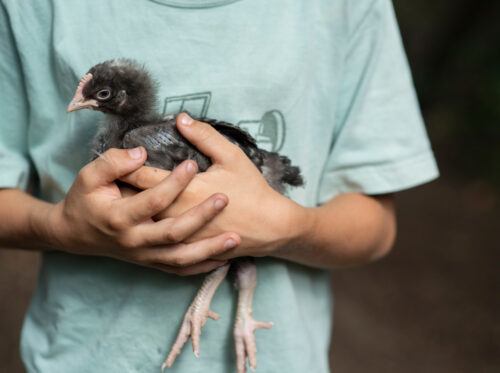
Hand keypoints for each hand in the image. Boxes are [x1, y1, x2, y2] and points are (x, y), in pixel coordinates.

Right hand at [45, 147, 240, 274]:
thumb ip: (113, 162)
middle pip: (173, 232)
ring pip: (181, 257)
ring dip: (209, 250)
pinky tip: (223, 259)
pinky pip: (179, 270)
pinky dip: (201, 267)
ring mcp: (144, 256)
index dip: (174, 182)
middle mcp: (134, 241)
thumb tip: (141, 153)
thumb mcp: (88, 176)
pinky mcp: (151, 263)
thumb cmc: (84, 201)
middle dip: (201, 216)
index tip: (193, 163)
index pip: (153, 200)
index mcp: (119, 217)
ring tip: (235, 238)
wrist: (75, 235)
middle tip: (224, 199)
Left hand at [122, 114, 309, 260]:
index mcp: (183, 191)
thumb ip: (205, 136)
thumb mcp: (232, 157)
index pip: (142, 176)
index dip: (127, 164)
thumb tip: (180, 118)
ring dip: (129, 210)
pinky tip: (140, 223)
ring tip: (115, 199)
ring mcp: (180, 236)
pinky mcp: (187, 248)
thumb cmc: (252, 190)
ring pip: (143, 223)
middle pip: (136, 201)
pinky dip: (146, 229)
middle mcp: (175, 216)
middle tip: (106, 178)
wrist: (270, 228)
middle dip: (119, 188)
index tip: (117, 155)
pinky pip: (157, 240)